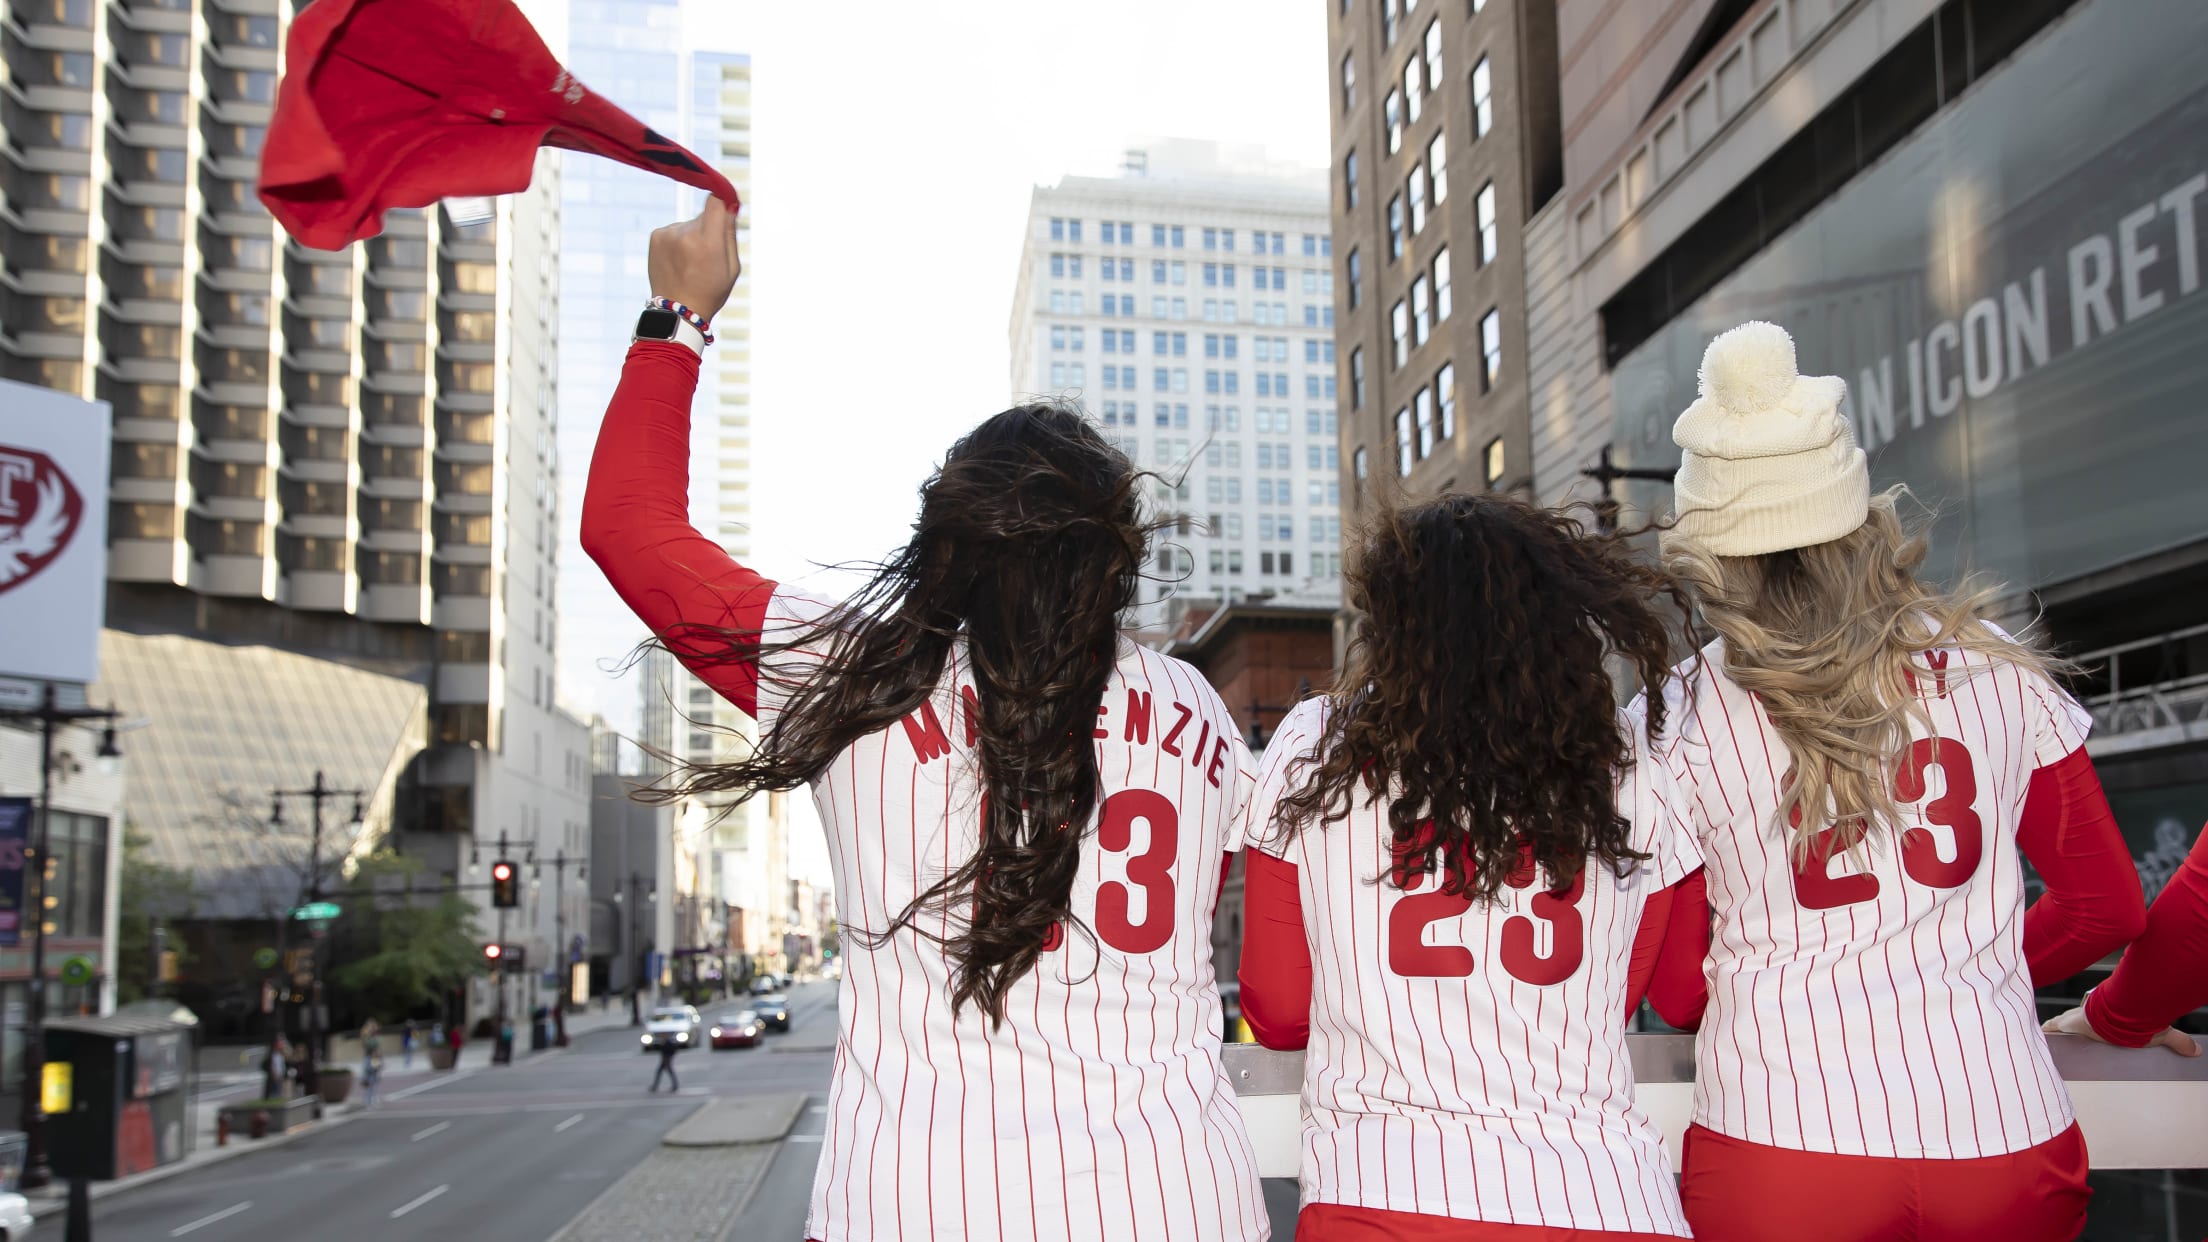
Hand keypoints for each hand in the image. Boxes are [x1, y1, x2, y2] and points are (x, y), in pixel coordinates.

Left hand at [648, 197, 741, 322]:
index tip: (727, 203)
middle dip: (710, 227)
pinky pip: (675, 230)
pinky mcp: (656, 235)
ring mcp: (668, 234)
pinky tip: (679, 261)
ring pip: (689, 224)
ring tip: (691, 262)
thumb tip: (729, 203)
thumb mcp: (732, 267)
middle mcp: (686, 233)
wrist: (677, 310)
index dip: (724, 198)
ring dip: (693, 236)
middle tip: (709, 254)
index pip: (716, 200)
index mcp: (708, 242)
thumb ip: (730, 233)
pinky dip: (679, 241)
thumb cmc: (710, 290)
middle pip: (705, 215)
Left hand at [2042, 1006, 2200, 1055]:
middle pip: (2072, 1020)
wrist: (2116, 1017)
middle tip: (2058, 1030)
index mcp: (2106, 1019)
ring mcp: (2074, 1020)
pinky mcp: (2066, 1025)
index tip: (2082, 1025)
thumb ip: (2176, 1041)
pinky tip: (2037, 1034)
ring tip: (2043, 1033)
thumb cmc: (2134, 1023)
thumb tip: (2198, 1051)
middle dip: (2066, 1024)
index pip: (2094, 1019)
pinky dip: (2045, 1030)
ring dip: (2054, 1028)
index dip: (2087, 1021)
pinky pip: (2051, 1028)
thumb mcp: (2158, 1034)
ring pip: (2059, 1023)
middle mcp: (2087, 1017)